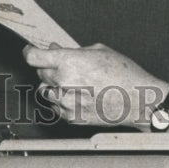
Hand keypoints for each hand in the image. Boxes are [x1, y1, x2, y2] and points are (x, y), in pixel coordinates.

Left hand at [24, 43, 167, 127]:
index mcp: (69, 62)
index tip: (30, 50)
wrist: (138, 101)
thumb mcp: (99, 51)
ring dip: (53, 84)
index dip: (30, 51)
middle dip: (47, 66)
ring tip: (72, 81)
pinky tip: (78, 95)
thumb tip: (56, 50)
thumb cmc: (124, 73)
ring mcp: (66, 103)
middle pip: (40, 73)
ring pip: (45, 91)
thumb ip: (73, 51)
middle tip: (62, 64)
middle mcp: (63, 83)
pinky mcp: (71, 118)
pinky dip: (61, 100)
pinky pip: (55, 107)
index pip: (34, 57)